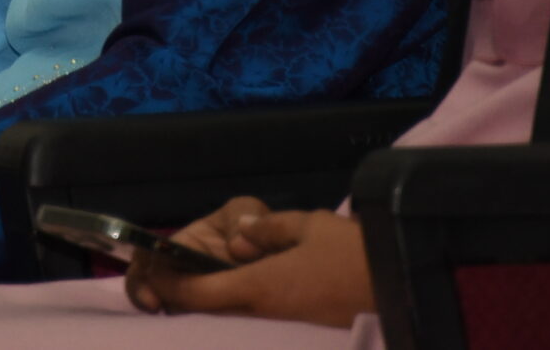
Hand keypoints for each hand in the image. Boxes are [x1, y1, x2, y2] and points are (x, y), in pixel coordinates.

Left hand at [124, 196, 375, 330]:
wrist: (397, 287)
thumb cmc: (353, 253)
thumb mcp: (309, 226)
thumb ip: (267, 230)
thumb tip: (237, 233)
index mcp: (258, 286)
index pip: (198, 291)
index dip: (169, 284)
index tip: (152, 274)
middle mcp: (263, 309)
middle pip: (210, 307)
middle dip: (184, 295)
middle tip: (168, 276)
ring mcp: (282, 321)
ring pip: (232, 312)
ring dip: (210, 298)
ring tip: (197, 277)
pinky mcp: (298, 324)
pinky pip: (254, 315)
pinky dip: (237, 301)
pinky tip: (240, 283)